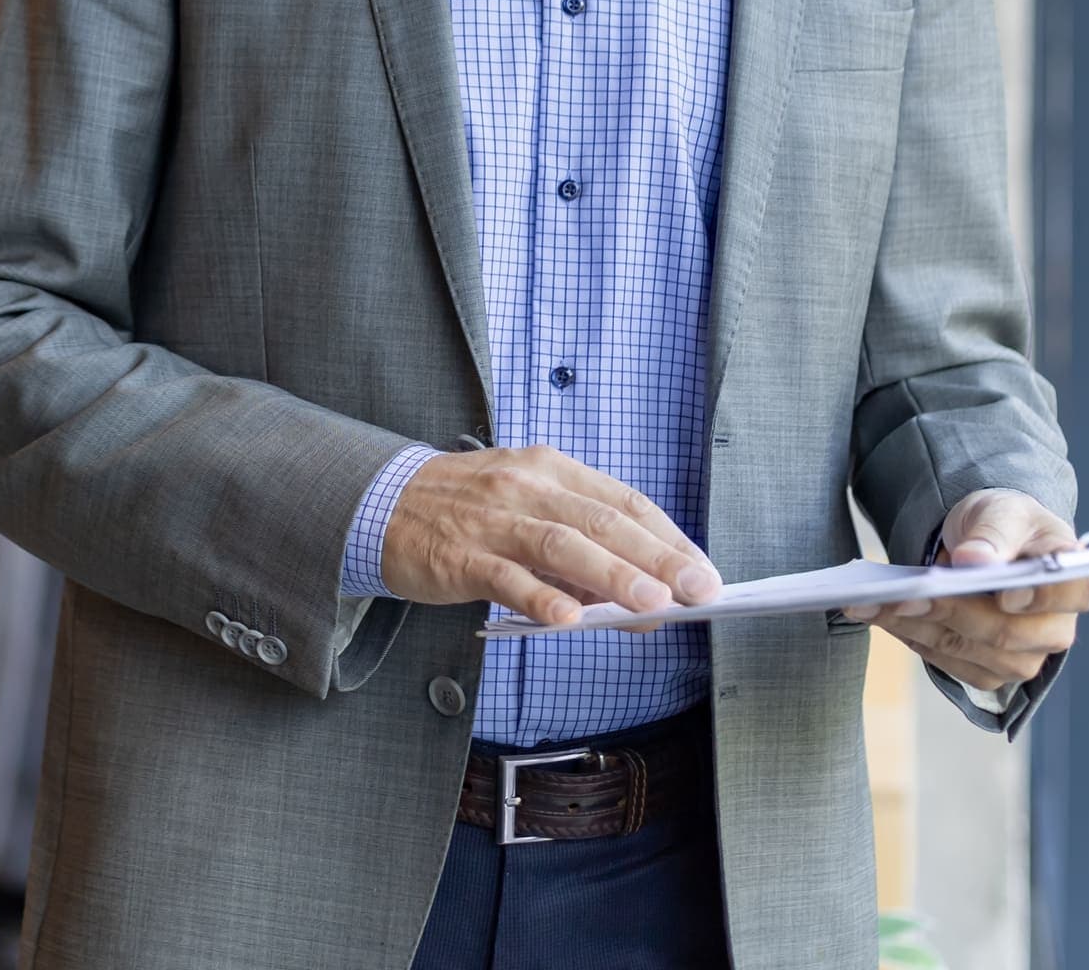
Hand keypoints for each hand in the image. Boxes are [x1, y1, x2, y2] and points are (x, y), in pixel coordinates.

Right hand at [379, 446, 721, 629]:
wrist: (384, 502)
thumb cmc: (468, 510)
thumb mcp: (527, 508)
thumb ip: (581, 551)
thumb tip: (641, 598)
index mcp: (552, 469)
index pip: (624, 501)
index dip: (669, 537)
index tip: (704, 573)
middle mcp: (527, 485)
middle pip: (601, 521)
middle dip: (656, 557)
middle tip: (697, 590)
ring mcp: (493, 519)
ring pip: (561, 545)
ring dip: (611, 575)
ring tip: (652, 604)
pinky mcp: (461, 554)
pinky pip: (506, 577)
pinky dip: (539, 598)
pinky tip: (568, 620)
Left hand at [842, 488, 1088, 693]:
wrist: (987, 543)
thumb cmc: (1005, 524)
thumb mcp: (1002, 511)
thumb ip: (994, 533)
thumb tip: (975, 561)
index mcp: (1073, 581)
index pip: (1068, 594)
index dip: (1037, 597)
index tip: (1004, 593)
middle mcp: (1055, 630)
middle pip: (1004, 632)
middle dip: (950, 611)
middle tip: (905, 594)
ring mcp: (1024, 658)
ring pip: (968, 651)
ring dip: (917, 626)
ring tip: (873, 602)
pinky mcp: (989, 672)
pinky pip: (947, 663)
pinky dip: (912, 637)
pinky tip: (882, 615)